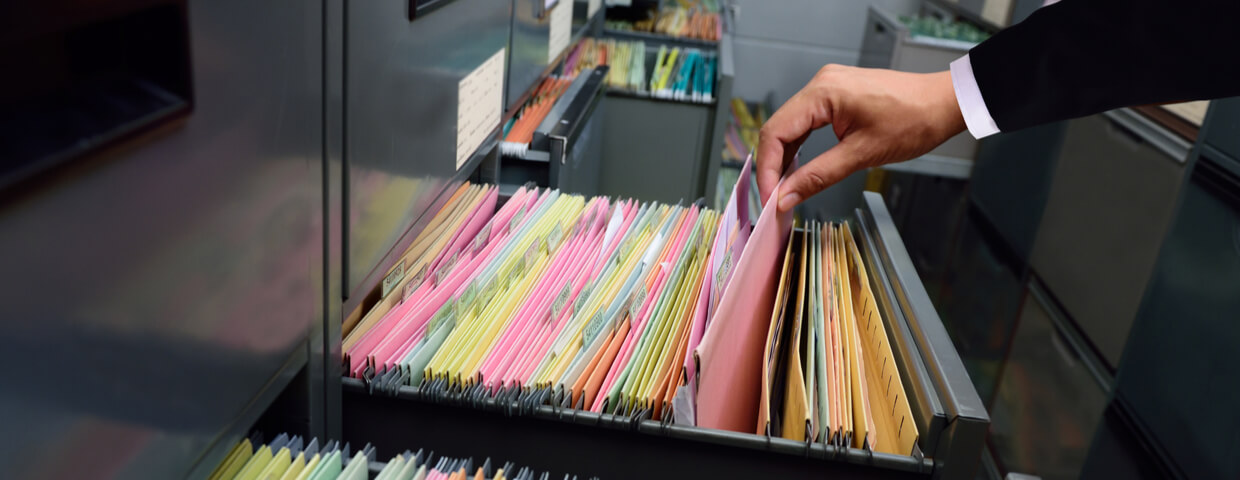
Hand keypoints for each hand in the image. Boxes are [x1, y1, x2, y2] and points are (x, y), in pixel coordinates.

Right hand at [757, 65, 965, 210]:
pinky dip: (801, 147)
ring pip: (791, 127)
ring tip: (786, 189)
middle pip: (778, 129)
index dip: (767, 169)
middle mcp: (820, 84)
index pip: (775, 132)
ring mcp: (827, 88)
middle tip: (776, 199)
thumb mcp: (862, 155)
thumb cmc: (915, 120)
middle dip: (773, 167)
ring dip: (786, 159)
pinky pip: (807, 122)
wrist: (944, 104)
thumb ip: (818, 176)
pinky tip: (801, 169)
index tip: (770, 198)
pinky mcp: (836, 96)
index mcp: (823, 92)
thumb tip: (787, 197)